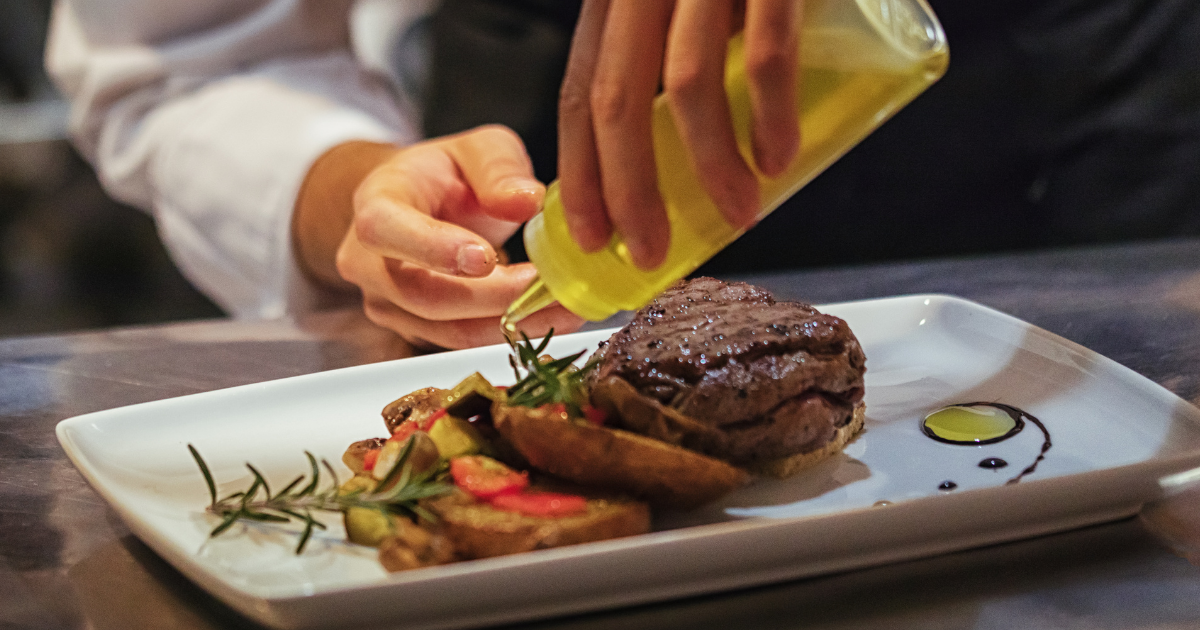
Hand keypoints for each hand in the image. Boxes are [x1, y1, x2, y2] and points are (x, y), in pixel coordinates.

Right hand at [293, 127, 582, 349]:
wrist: (417, 206)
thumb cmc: (445, 174)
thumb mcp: (478, 149)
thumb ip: (499, 168)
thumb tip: (528, 200)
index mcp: (375, 204)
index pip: (386, 230)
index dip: (433, 248)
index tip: (485, 258)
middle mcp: (369, 263)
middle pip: (424, 295)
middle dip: (493, 298)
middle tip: (551, 287)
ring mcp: (389, 303)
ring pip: (449, 329)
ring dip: (513, 323)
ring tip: (568, 306)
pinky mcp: (416, 330)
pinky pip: (464, 339)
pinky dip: (511, 331)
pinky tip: (552, 315)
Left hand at [558, 0, 800, 268]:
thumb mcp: (677, 3)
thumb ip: (668, 56)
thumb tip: (673, 157)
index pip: (579, 92)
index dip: (582, 171)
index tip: (592, 235)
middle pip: (617, 103)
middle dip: (631, 192)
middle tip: (651, 251)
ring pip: (688, 88)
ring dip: (711, 166)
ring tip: (739, 213)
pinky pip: (766, 56)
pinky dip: (770, 117)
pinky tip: (778, 158)